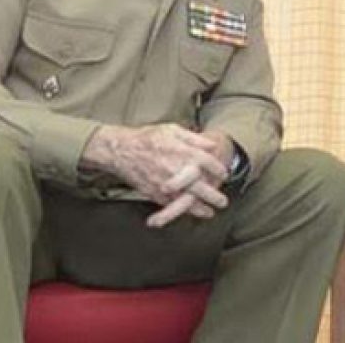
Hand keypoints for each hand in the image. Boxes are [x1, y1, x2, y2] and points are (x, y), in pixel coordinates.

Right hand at [81, 124, 229, 224]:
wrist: (121, 149)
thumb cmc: (147, 138)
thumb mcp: (173, 130)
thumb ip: (194, 139)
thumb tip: (211, 145)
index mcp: (183, 152)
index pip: (207, 162)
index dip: (218, 169)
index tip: (224, 174)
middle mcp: (176, 169)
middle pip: (200, 185)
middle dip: (213, 195)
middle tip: (222, 202)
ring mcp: (164, 183)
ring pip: (186, 199)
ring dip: (199, 208)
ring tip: (209, 213)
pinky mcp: (153, 192)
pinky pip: (169, 204)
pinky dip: (180, 211)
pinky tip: (188, 213)